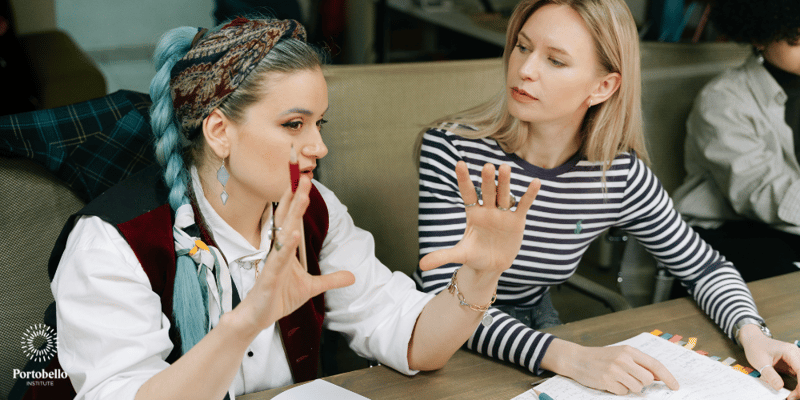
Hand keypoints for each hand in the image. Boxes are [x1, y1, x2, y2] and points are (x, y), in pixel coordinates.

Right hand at [233, 176, 354, 333]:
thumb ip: (331, 279)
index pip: (292, 220)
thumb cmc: (279, 298)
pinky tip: (293, 234)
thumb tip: (352, 276)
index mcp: (286, 249)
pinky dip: (286, 246)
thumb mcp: (312, 287)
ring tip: (302, 196)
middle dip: (296, 197)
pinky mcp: (268, 276)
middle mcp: (278, 250)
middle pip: (287, 219)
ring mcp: (273, 262)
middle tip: (304, 177)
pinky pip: (278, 259)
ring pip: (283, 233)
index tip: (305, 182)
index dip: (299, 201)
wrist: (258, 317)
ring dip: (293, 214)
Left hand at [418, 161, 539, 275]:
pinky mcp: (517, 221)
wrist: (491, 266)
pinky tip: (535, 182)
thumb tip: (420, 265)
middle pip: (487, 192)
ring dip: (505, 182)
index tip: (459, 164)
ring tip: (505, 167)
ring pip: (504, 194)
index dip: (463, 180)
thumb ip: (441, 256)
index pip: (467, 193)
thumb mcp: (459, 255)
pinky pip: (523, 205)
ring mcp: (503, 214)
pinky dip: (529, 195)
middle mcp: (487, 210)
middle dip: (487, 180)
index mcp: (472, 214)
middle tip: (487, 166)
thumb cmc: (474, 256)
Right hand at [546, 340, 678, 394]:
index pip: (655, 365)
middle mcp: (623, 359)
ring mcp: (614, 371)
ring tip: (618, 380)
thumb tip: (658, 376)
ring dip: (630, 387)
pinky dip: (619, 390)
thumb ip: (638, 363)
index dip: (668, 377)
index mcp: (629, 351)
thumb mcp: (620, 354)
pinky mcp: (607, 381)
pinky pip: (623, 393)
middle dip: (643, 383)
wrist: (576, 359)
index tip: (675, 386)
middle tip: (632, 379)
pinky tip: (610, 383)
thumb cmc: (600, 357)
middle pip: (648, 379)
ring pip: (637, 388)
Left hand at [740, 326, 799, 398]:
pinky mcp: (793, 364)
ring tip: (793, 395)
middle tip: (793, 397)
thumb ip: (770, 375)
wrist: (753, 340)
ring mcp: (795, 359)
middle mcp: (796, 354)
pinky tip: (794, 391)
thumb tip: (779, 387)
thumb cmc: (756, 348)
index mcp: (789, 352)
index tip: (795, 395)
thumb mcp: (760, 362)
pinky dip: (798, 384)